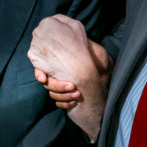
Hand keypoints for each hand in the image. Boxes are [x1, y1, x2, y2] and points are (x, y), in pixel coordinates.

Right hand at [28, 15, 111, 138]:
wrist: (106, 67)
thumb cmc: (97, 55)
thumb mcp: (88, 47)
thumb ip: (78, 46)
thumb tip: (66, 41)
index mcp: (58, 63)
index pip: (42, 68)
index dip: (40, 73)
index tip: (44, 78)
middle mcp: (57, 74)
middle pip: (48, 84)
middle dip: (58, 86)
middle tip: (72, 86)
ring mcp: (62, 86)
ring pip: (53, 94)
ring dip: (63, 96)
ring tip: (77, 95)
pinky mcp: (67, 96)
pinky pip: (59, 103)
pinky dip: (65, 104)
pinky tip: (73, 102)